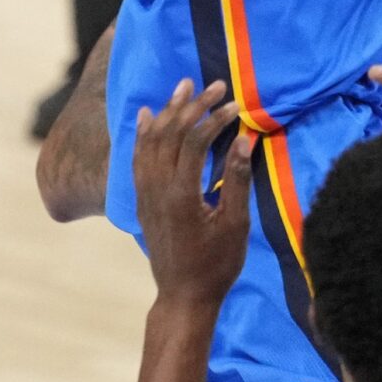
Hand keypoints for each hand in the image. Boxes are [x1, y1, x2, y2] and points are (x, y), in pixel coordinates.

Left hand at [132, 80, 254, 306]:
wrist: (184, 296)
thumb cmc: (217, 264)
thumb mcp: (236, 225)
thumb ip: (238, 180)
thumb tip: (245, 139)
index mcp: (182, 194)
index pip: (195, 142)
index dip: (215, 119)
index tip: (237, 105)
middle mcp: (157, 189)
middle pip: (171, 134)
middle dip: (193, 106)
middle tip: (216, 85)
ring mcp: (145, 194)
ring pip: (151, 142)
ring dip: (168, 112)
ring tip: (183, 87)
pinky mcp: (142, 200)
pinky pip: (137, 158)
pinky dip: (143, 133)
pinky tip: (148, 116)